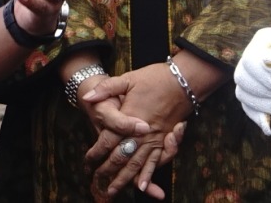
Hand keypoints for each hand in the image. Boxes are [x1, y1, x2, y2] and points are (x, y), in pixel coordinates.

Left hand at [83, 64, 194, 197]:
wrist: (183, 79)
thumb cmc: (154, 78)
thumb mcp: (128, 78)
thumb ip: (106, 88)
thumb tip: (87, 98)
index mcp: (129, 118)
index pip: (108, 141)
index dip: (96, 153)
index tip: (87, 162)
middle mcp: (142, 133)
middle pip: (122, 157)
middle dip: (109, 171)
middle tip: (98, 183)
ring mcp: (155, 138)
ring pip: (137, 163)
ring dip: (125, 178)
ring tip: (113, 191)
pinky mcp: (165, 140)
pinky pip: (156, 162)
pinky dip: (148, 175)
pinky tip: (142, 187)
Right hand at [234, 25, 270, 134]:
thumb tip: (267, 61)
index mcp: (264, 40)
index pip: (250, 60)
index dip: (264, 77)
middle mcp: (254, 56)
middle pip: (241, 77)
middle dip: (263, 92)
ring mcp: (254, 75)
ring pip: (242, 92)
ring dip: (262, 105)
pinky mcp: (259, 93)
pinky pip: (247, 106)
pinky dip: (257, 116)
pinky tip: (268, 126)